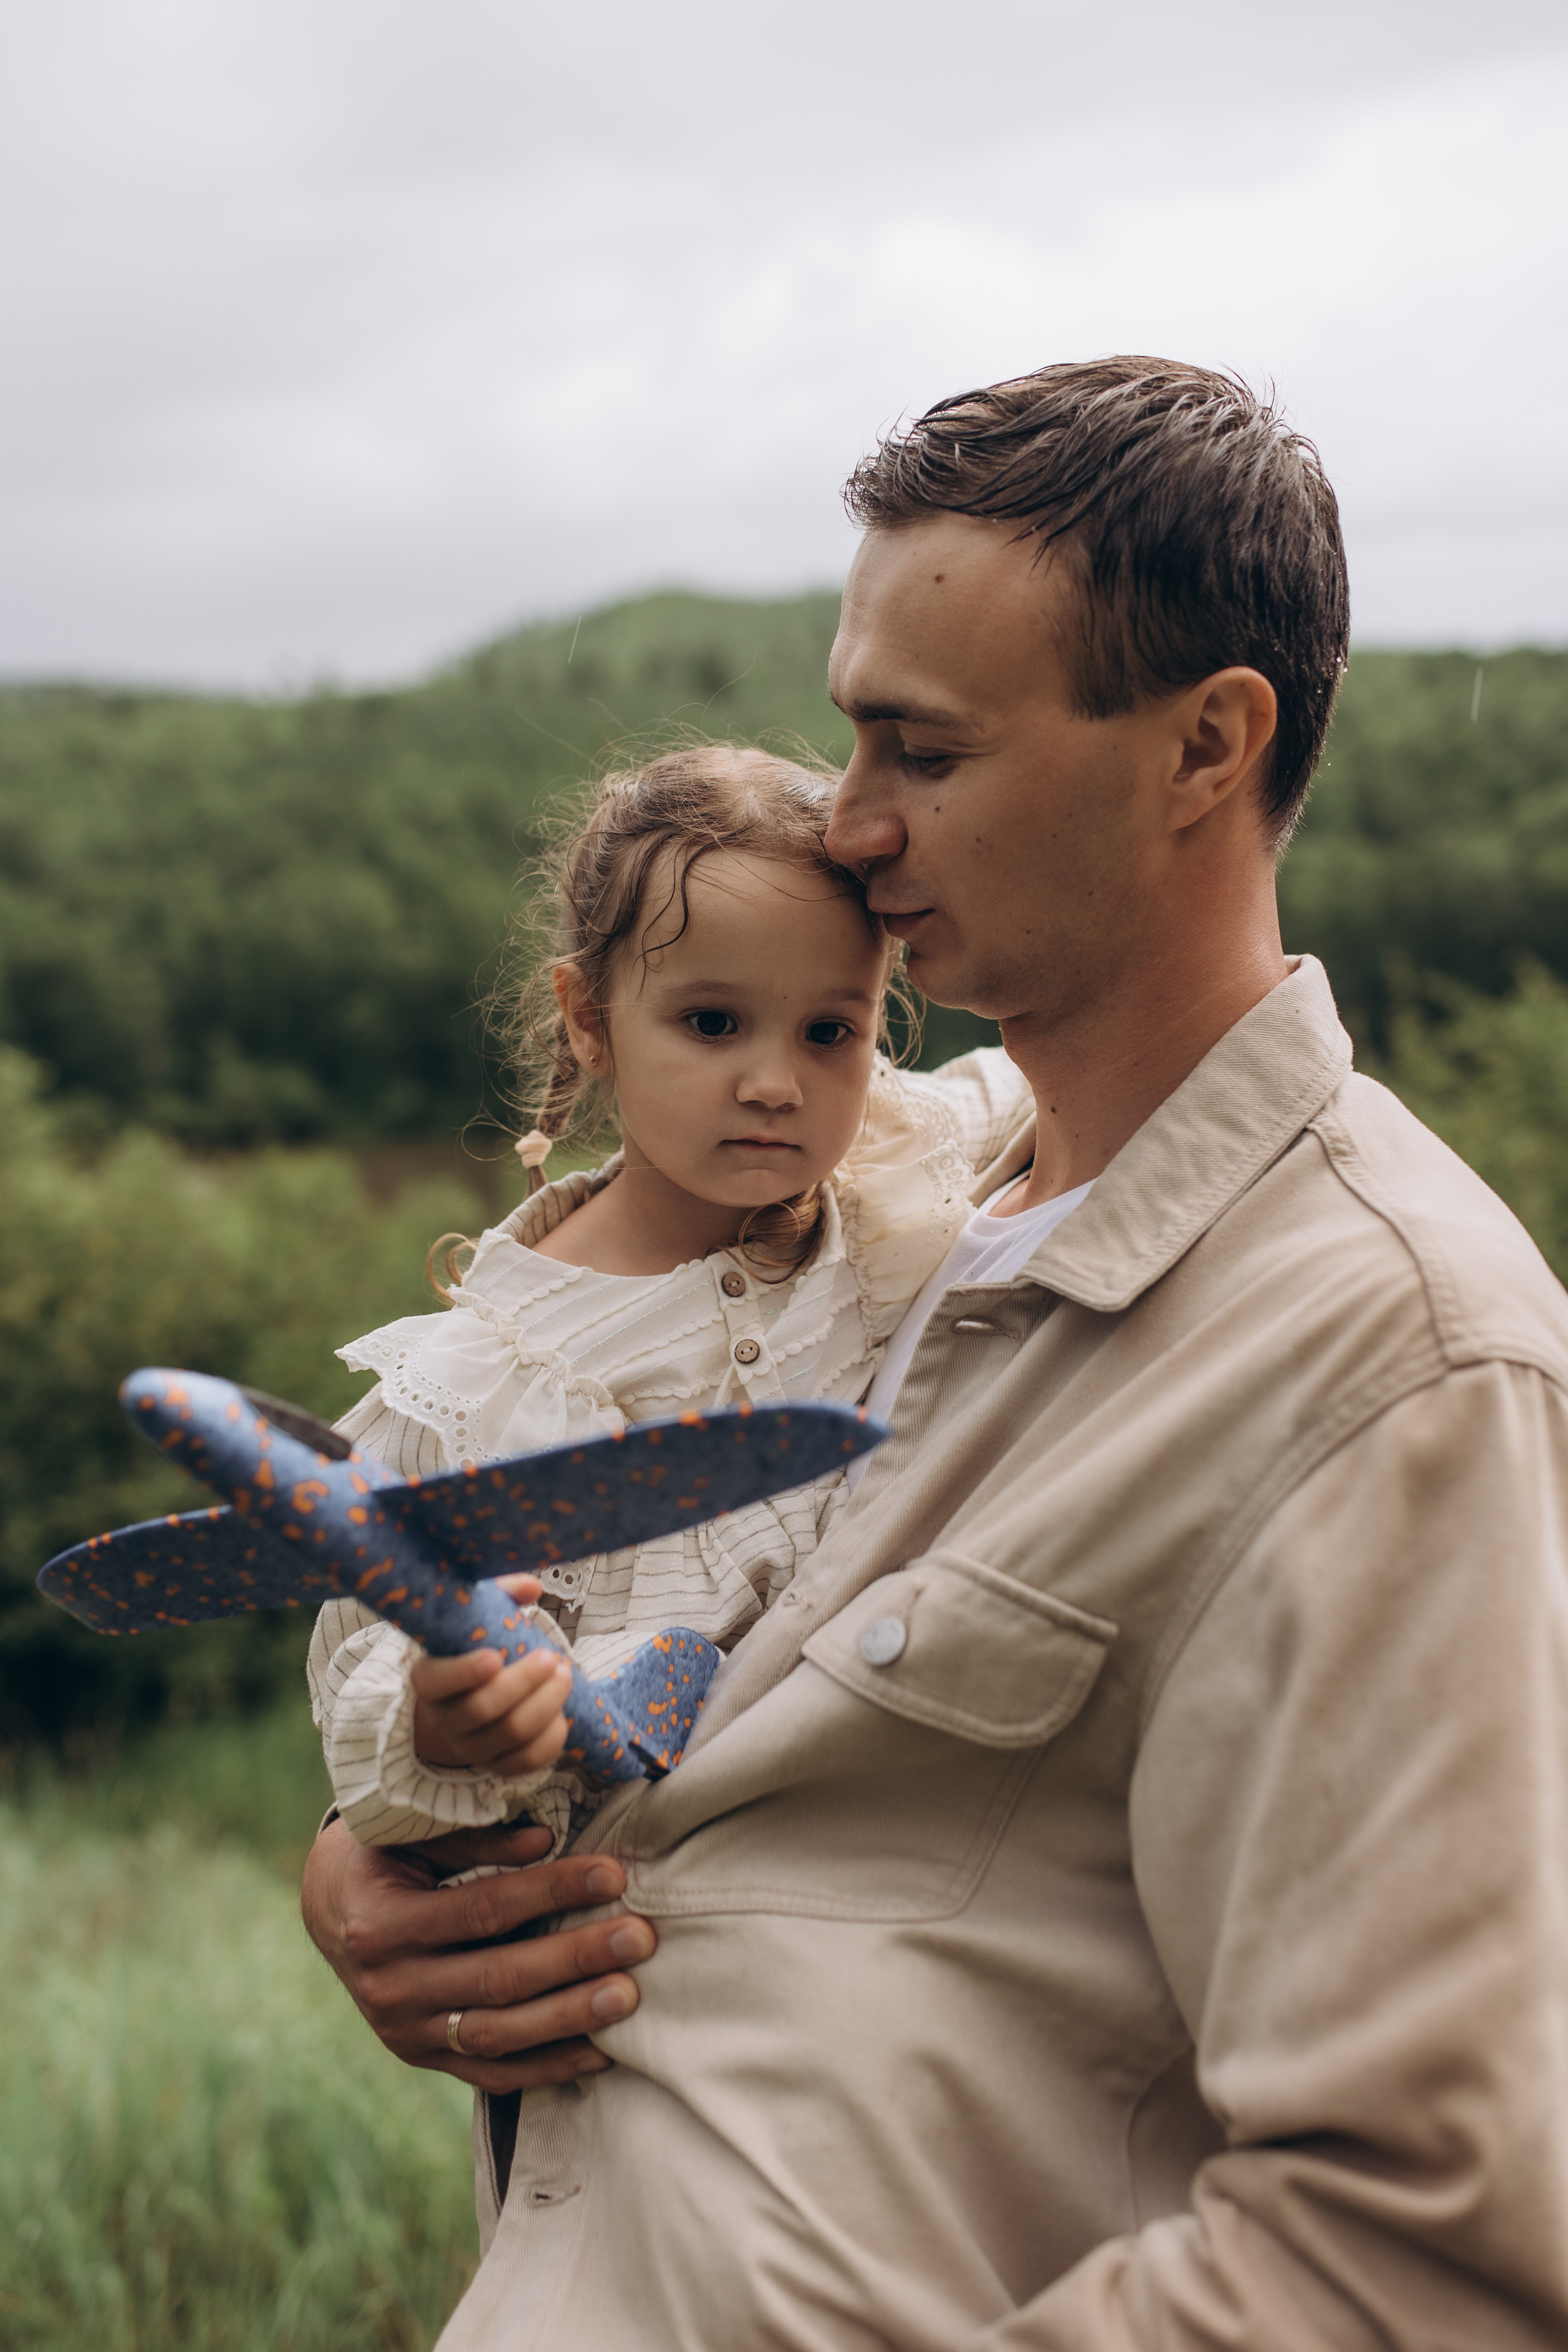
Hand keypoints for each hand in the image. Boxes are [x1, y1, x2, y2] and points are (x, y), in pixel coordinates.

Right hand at [300, 1814, 657, 2092]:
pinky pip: (493, 2075)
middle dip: (575, 1959)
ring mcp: (405, 2034)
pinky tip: (602, 2053)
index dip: (552, 1891)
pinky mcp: (424, 2059)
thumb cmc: (388, 1857)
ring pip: (498, 2037)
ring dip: (570, 2019)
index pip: (483, 1910)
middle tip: (640, 1937)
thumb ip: (473, 1840)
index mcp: (383, 1923)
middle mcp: (390, 1987)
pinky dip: (549, 2067)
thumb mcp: (414, 1835)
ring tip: (630, 1996)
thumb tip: (545, 1842)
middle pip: (497, 1979)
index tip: (613, 1874)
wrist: (335, 1913)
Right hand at [411, 1575, 572, 1775]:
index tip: (495, 1655)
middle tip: (551, 1657)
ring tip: (565, 1676)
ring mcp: (470, 1746)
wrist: (467, 1697)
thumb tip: (531, 1586)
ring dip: (545, 1704)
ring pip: (509, 1734)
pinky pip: (526, 1761)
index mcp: (429, 1679)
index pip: (438, 1681)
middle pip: (482, 1709)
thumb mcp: (478, 1617)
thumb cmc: (474, 1649)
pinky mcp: (497, 1764)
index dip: (465, 1672)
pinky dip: (551, 1740)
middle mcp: (444, 1718)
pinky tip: (564, 1714)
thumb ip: (502, 1595)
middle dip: (523, 1682)